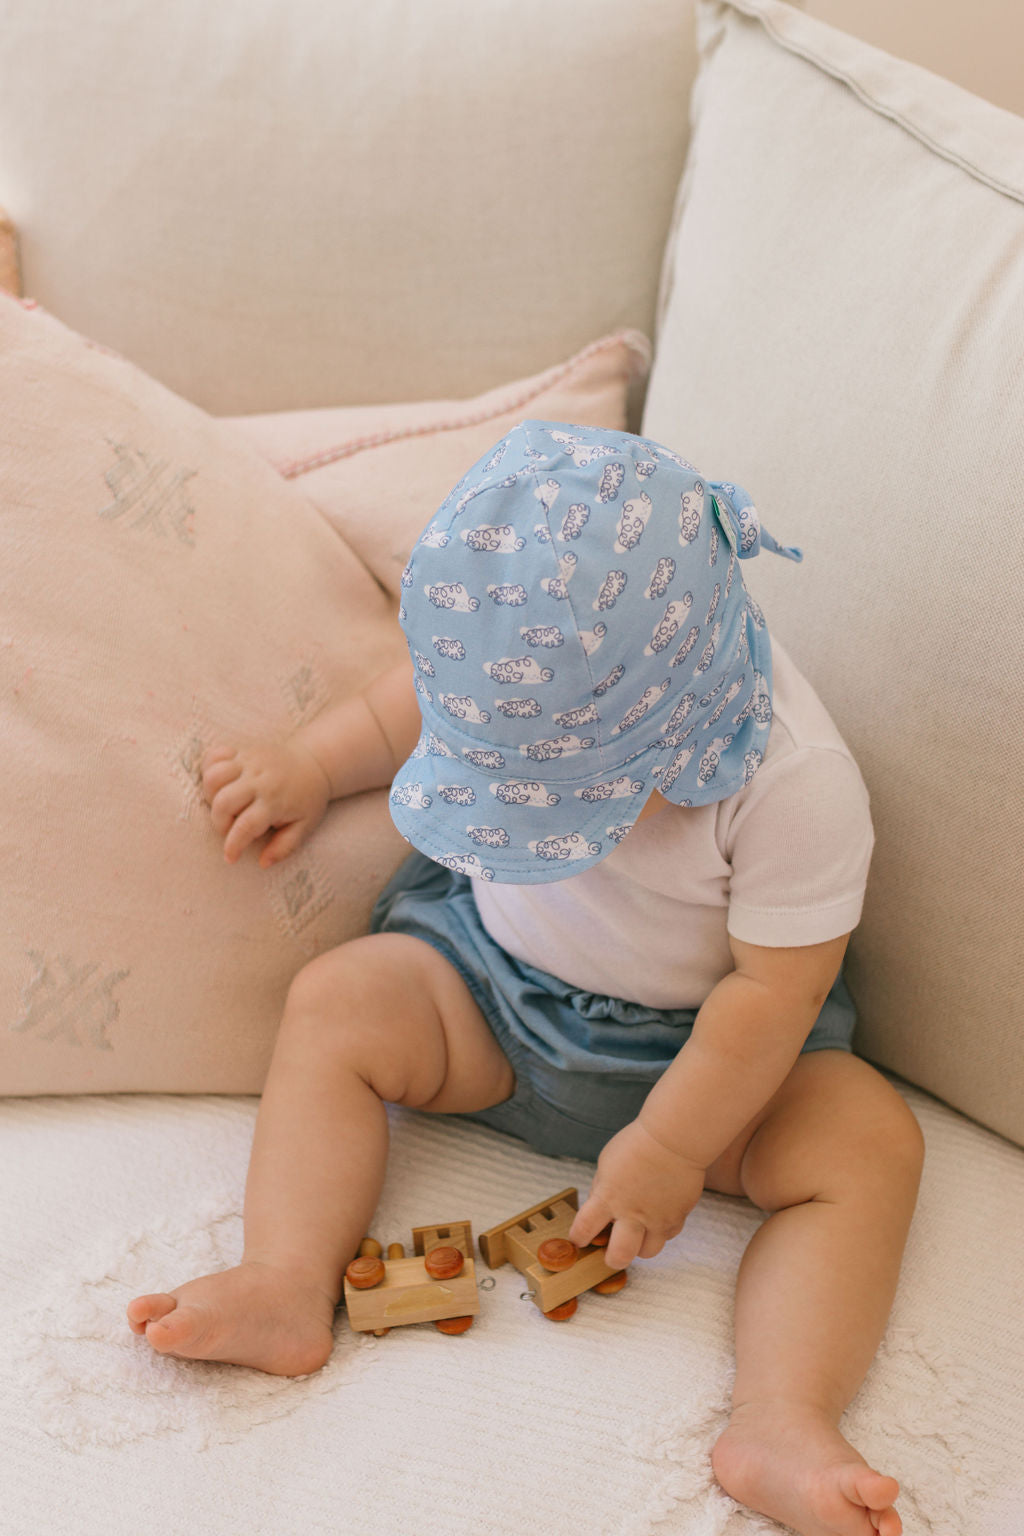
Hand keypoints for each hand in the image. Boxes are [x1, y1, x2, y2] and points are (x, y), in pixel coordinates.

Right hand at [201, 738, 331, 866]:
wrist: (315, 761)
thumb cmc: (308, 799)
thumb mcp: (304, 826)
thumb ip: (284, 847)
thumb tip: (263, 863)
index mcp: (275, 801)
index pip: (246, 825)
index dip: (233, 845)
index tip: (230, 857)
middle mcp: (260, 779)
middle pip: (223, 802)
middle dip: (219, 822)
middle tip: (230, 828)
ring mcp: (249, 762)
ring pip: (213, 777)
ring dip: (211, 795)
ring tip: (224, 805)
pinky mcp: (242, 751)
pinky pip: (214, 756)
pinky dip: (209, 769)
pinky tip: (221, 783)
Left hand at [568, 1118, 705, 1270]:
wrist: (674, 1139)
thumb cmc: (637, 1145)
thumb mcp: (606, 1163)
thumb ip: (601, 1188)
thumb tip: (599, 1207)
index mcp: (608, 1197)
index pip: (584, 1229)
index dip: (578, 1238)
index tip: (578, 1240)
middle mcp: (632, 1214)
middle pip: (619, 1256)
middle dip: (611, 1259)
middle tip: (610, 1252)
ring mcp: (657, 1219)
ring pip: (647, 1252)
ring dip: (639, 1246)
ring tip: (637, 1232)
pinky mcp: (678, 1217)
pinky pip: (668, 1235)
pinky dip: (660, 1230)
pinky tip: (657, 1216)